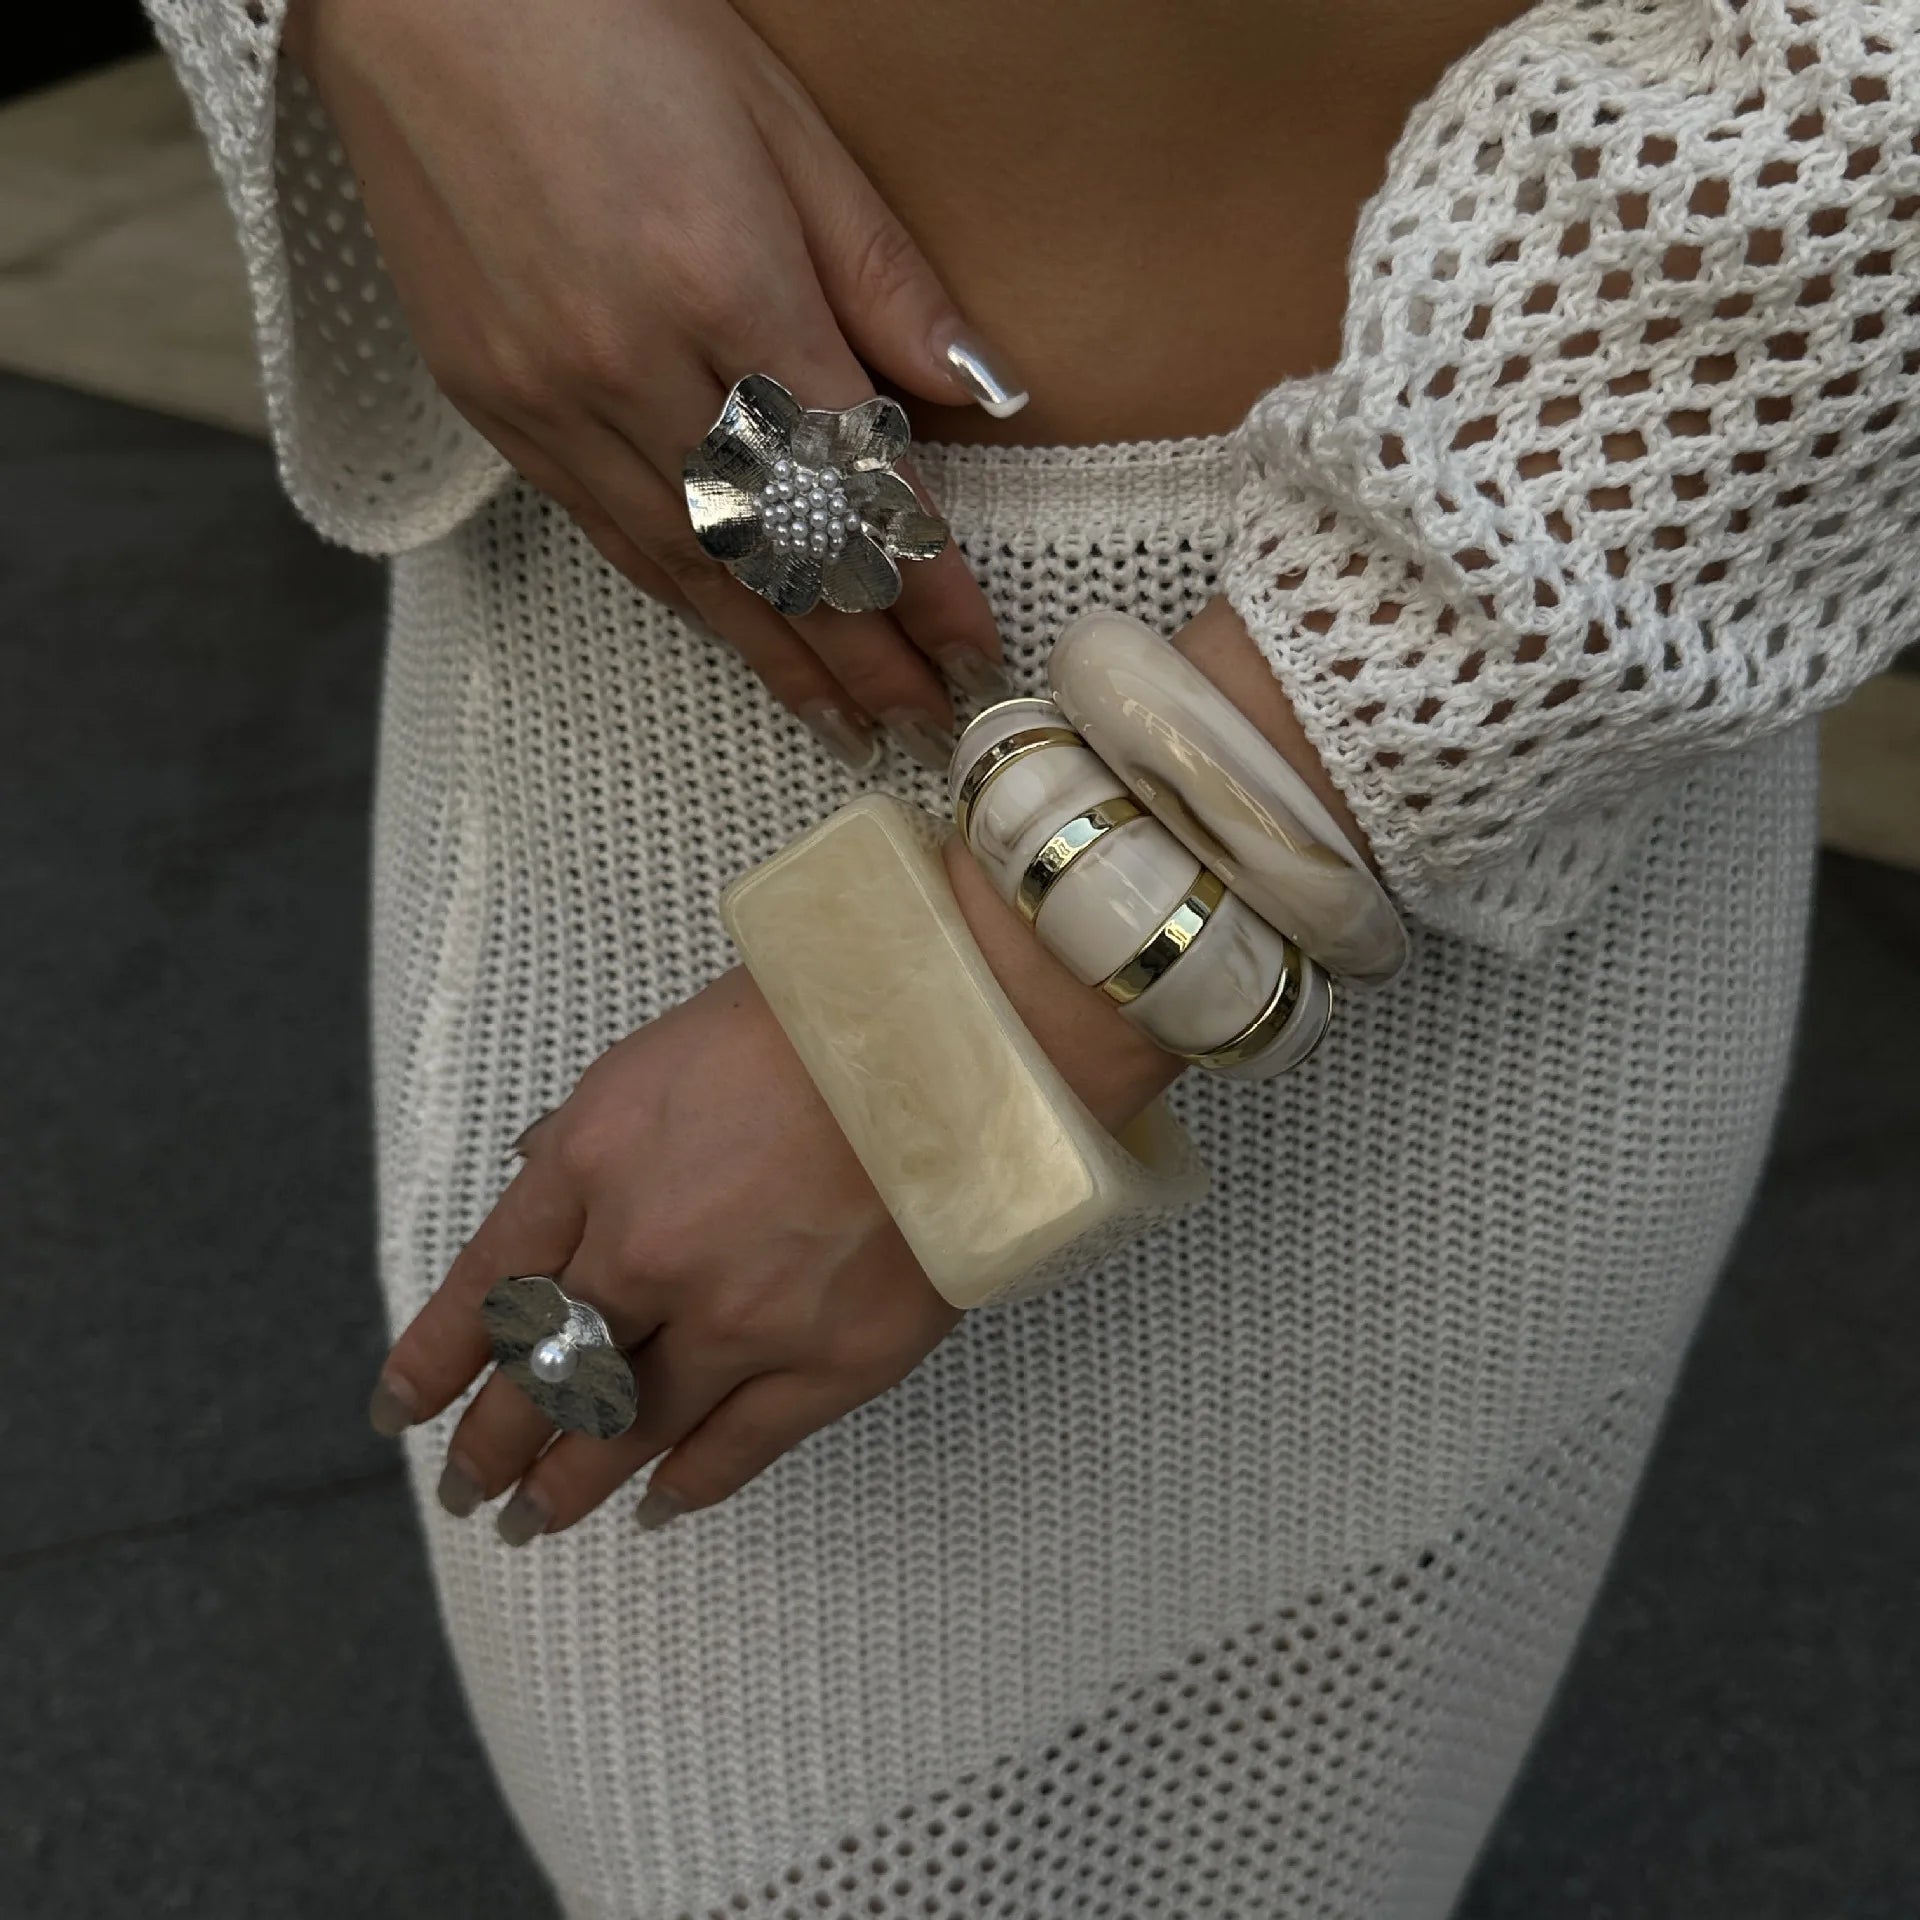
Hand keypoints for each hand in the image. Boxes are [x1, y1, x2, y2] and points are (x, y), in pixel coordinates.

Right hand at [282, 0, 1023, 768]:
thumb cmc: (616, 27)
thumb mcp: (783, 126)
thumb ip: (882, 278)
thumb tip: (977, 396)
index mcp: (721, 281)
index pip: (852, 477)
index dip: (921, 578)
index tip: (974, 649)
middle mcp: (629, 365)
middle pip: (775, 550)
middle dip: (859, 650)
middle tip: (926, 726)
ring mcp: (550, 398)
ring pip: (689, 568)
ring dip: (776, 656)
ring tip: (844, 722)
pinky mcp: (495, 409)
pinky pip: (611, 536)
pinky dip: (686, 602)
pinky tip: (736, 643)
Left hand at [364, 593, 1352, 1541]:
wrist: (969, 1033)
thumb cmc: (821, 1012)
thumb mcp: (667, 1049)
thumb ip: (595, 1132)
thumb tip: (539, 1173)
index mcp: (596, 1158)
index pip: (484, 1289)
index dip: (433, 1363)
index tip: (400, 1410)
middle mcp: (648, 1252)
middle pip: (540, 1379)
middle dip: (487, 1446)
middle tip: (464, 1491)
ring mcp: (740, 1319)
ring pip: (624, 1433)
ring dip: (565, 1488)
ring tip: (529, 1525)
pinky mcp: (833, 1361)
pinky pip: (738, 1451)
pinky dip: (686, 1487)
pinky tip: (656, 1507)